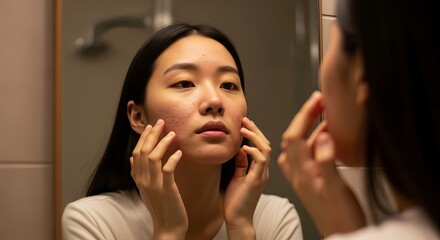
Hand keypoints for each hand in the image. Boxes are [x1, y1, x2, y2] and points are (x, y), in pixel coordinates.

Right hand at [130, 119, 187, 239]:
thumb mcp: (146, 189)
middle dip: (152, 134)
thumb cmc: (160, 207)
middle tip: (161, 121)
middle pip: (143, 151)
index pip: (136, 152)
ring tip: (172, 133)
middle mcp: (143, 180)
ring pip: (153, 157)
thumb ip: (139, 173)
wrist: (168, 228)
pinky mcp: (167, 190)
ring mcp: (154, 185)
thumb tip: (132, 158)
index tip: (150, 126)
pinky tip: (179, 152)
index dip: (143, 138)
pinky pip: (168, 170)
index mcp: (138, 179)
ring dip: (162, 143)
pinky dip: (173, 159)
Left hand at [223, 117, 270, 238]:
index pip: (261, 146)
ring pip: (266, 149)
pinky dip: (253, 151)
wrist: (238, 219)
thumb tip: (239, 149)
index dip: (255, 133)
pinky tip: (243, 147)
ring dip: (255, 136)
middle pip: (266, 144)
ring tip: (244, 129)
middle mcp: (264, 171)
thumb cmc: (236, 201)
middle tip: (244, 119)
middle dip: (255, 130)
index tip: (244, 123)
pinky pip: (260, 161)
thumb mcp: (237, 177)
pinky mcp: (257, 180)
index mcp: (259, 169)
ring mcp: (262, 175)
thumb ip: (240, 164)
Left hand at [277, 91, 364, 236]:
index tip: (316, 99)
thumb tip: (321, 136)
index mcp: (303, 174)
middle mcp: (299, 174)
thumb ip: (327, 162)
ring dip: (308, 128)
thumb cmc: (341, 218)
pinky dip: (313, 142)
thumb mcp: (336, 190)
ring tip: (322, 114)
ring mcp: (304, 178)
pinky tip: (324, 138)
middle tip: (317, 101)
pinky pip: (305, 156)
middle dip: (304, 117)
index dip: (304, 115)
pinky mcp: (310, 182)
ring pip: (299, 147)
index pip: (295, 137)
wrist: (342, 236)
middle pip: (293, 138)